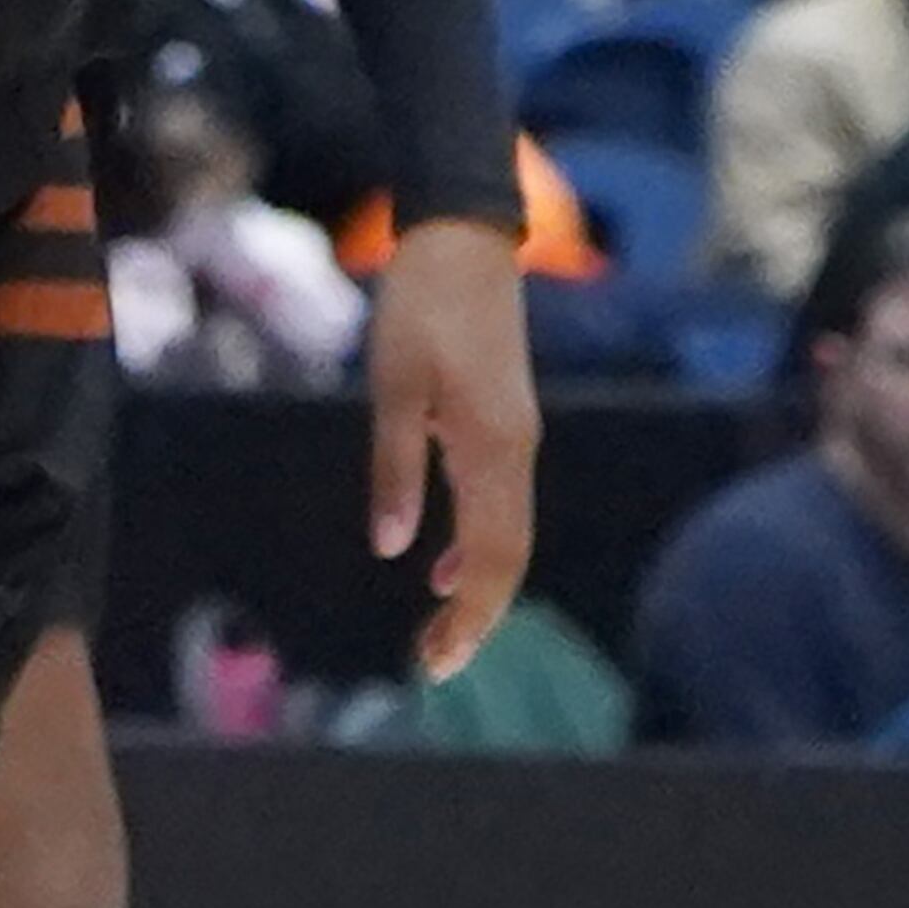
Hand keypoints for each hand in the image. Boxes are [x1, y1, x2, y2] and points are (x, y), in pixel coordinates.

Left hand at [364, 211, 534, 677]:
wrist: (462, 240)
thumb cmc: (420, 306)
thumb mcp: (392, 386)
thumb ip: (396, 467)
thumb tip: (393, 548)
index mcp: (493, 448)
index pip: (492, 557)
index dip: (469, 616)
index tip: (439, 662)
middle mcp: (516, 452)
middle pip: (508, 558)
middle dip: (475, 618)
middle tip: (434, 667)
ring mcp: (515, 438)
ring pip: (507, 534)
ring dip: (474, 587)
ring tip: (433, 635)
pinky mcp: (504, 425)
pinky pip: (499, 504)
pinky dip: (473, 545)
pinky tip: (436, 568)